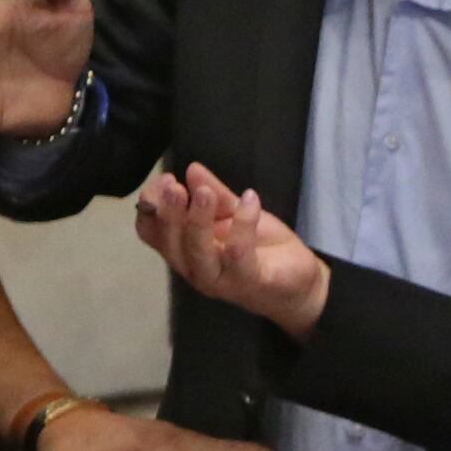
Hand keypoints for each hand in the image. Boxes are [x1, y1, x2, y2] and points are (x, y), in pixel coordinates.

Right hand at [135, 161, 334, 340]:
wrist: (300, 281)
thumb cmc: (260, 248)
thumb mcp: (234, 214)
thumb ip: (215, 194)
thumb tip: (192, 168)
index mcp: (184, 249)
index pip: (152, 233)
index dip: (150, 206)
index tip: (165, 179)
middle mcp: (195, 268)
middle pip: (169, 243)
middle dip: (169, 212)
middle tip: (175, 186)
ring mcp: (220, 279)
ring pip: (197, 252)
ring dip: (197, 220)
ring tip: (204, 193)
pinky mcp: (249, 281)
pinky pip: (238, 253)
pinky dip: (242, 223)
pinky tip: (250, 199)